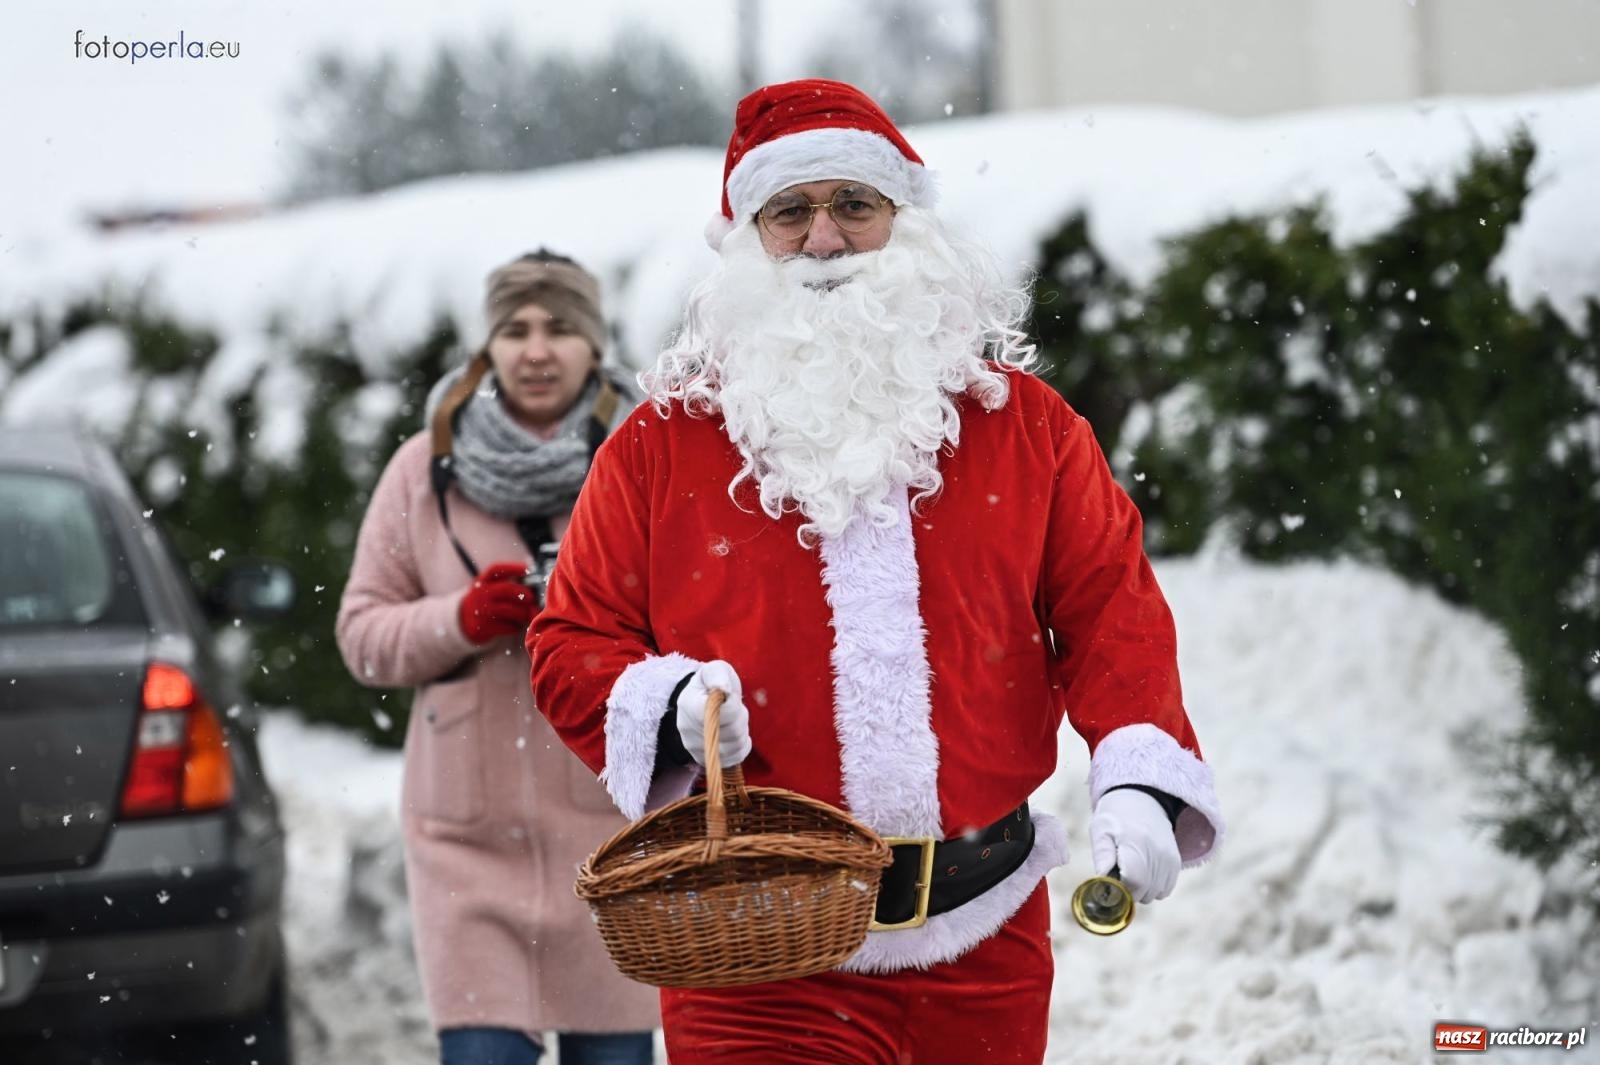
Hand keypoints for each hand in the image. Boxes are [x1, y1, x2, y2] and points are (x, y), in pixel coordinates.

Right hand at [457, 561, 534, 644]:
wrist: (463, 621)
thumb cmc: (487, 601)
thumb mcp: (490, 587)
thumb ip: (509, 583)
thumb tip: (537, 581)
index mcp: (483, 580)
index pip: (496, 569)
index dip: (513, 568)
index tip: (527, 568)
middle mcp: (481, 594)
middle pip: (505, 589)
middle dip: (522, 592)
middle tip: (532, 597)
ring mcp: (481, 611)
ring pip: (508, 610)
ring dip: (523, 612)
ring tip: (528, 614)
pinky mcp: (482, 628)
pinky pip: (506, 627)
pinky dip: (516, 627)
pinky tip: (516, 626)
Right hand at [675, 660, 751, 767]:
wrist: (699, 701)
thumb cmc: (711, 683)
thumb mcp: (715, 670)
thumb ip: (718, 675)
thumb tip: (724, 689)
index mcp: (688, 704)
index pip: (718, 715)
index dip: (733, 707)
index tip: (731, 696)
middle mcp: (686, 728)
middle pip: (730, 733)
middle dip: (740, 719)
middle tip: (736, 708)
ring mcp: (693, 747)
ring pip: (733, 747)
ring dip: (742, 732)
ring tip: (733, 720)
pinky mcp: (703, 759)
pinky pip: (733, 759)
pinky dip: (741, 747)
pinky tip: (735, 734)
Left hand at [1090, 789, 1180, 903]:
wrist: (1143, 802)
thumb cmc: (1116, 819)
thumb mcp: (1101, 831)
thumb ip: (1102, 855)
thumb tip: (1102, 878)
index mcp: (1135, 842)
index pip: (1134, 881)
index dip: (1120, 888)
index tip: (1111, 880)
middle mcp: (1157, 852)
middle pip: (1143, 893)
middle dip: (1127, 890)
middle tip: (1118, 873)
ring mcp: (1169, 859)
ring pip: (1154, 895)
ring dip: (1140, 891)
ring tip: (1131, 870)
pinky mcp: (1176, 864)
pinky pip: (1165, 891)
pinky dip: (1153, 888)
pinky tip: (1143, 873)